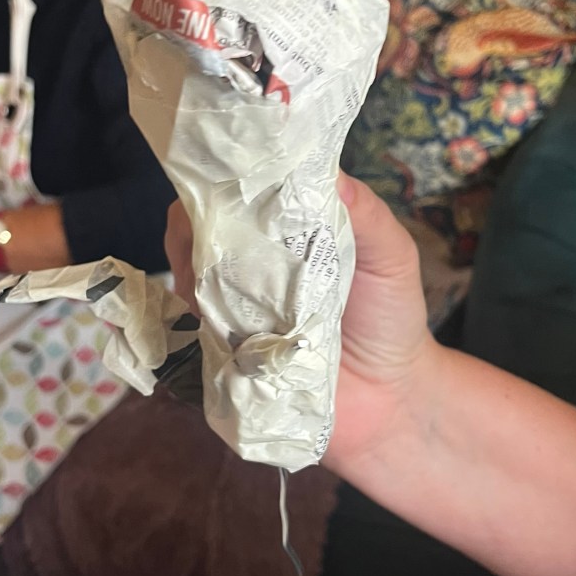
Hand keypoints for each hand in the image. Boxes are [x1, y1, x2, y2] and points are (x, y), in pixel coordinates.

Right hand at [163, 174, 435, 467]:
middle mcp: (248, 257)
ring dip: (194, 275)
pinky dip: (192, 320)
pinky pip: (186, 323)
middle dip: (197, 231)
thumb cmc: (389, 318)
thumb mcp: (390, 257)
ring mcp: (229, 300)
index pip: (236, 186)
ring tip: (221, 294)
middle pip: (196, 223)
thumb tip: (328, 173)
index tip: (225, 196)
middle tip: (217, 252)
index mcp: (285, 224)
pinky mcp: (219, 346)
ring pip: (185, 269)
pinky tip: (213, 326)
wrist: (386, 402)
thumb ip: (366, 214)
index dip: (221, 184)